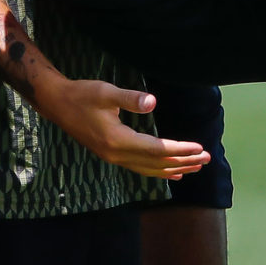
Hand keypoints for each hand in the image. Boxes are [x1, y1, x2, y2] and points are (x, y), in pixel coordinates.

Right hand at [40, 77, 210, 179]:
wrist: (58, 105)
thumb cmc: (83, 94)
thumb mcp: (105, 92)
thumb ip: (129, 98)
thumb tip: (153, 102)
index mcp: (118, 141)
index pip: (156, 149)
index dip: (179, 149)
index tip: (199, 148)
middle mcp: (117, 155)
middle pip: (156, 164)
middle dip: (183, 161)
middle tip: (207, 159)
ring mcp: (114, 158)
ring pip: (150, 170)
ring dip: (174, 168)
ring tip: (196, 167)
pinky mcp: (112, 155)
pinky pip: (141, 169)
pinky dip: (159, 171)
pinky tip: (172, 173)